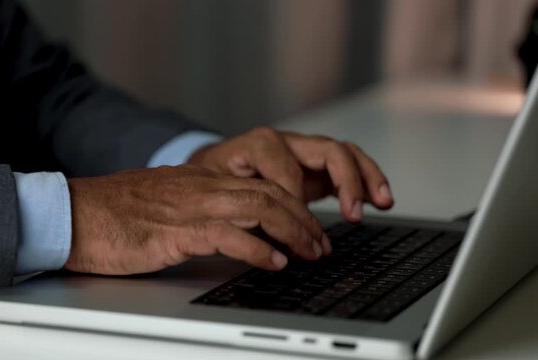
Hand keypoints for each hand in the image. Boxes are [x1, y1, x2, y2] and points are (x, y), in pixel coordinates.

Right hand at [64, 165, 328, 274]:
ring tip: (310, 252)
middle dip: (303, 218)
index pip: (260, 182)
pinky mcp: (175, 231)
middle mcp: (201, 188)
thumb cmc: (114, 214)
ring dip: (291, 231)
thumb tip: (228, 233)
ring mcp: (190, 207)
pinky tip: (273, 263)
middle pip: (269, 192)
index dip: (293, 204)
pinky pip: (227, 235)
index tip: (309, 227)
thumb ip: (198, 212)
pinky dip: (256, 250)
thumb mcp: (166, 205)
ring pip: (258, 207)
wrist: (75, 214)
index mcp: (200, 180)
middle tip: (321, 243)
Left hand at [188, 127, 393, 221]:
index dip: (296, 196)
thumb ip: (241, 208)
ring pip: (346, 154)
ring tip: (382, 202)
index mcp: (259, 145)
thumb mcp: (215, 190)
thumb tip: (266, 243)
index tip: (298, 226)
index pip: (287, 166)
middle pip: (328, 149)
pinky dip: (366, 181)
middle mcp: (287, 143)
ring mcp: (304, 152)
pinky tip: (379, 201)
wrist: (213, 168)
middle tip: (353, 214)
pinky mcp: (315, 167)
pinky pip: (349, 166)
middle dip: (346, 181)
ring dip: (366, 177)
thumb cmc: (213, 179)